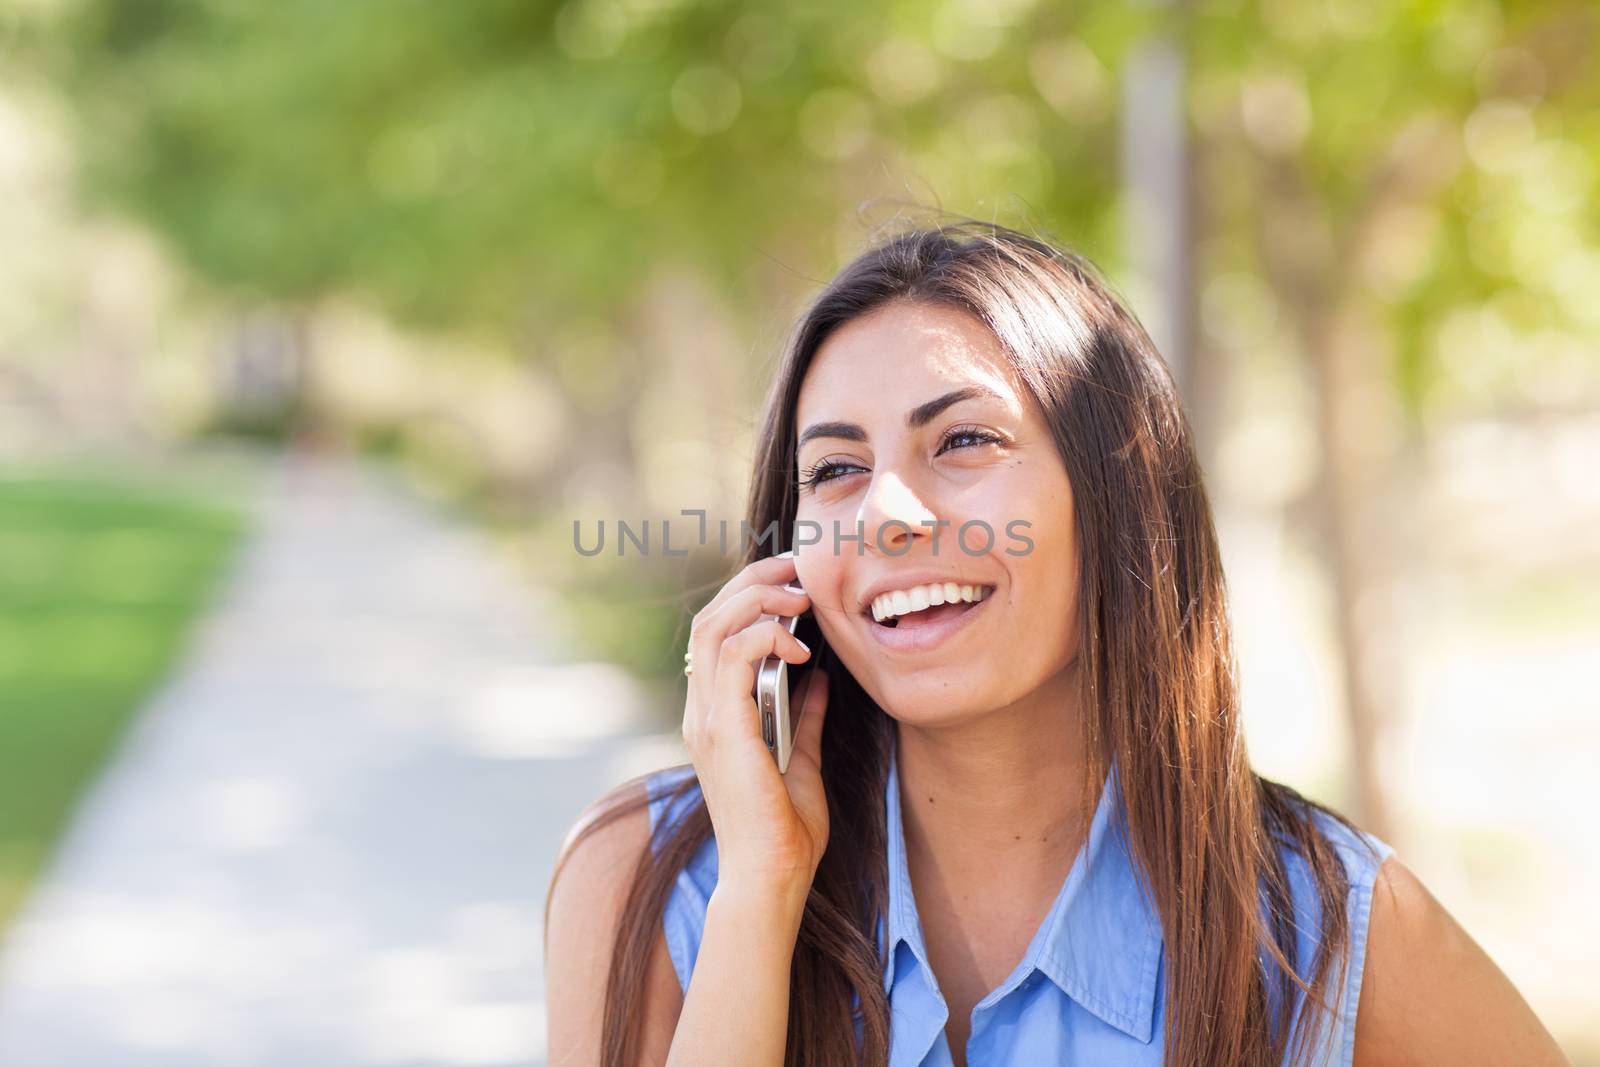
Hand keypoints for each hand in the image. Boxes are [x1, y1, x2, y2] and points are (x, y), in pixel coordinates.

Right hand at [682, 552, 831, 894]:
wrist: (771, 878)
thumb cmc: (785, 830)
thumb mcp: (802, 758)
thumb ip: (803, 716)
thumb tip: (821, 680)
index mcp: (715, 715)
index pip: (715, 633)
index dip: (748, 595)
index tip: (792, 580)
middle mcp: (702, 712)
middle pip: (709, 618)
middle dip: (752, 581)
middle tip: (796, 567)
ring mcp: (708, 720)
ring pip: (715, 628)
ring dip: (759, 600)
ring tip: (800, 598)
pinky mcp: (726, 732)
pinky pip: (734, 661)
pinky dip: (766, 639)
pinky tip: (802, 649)